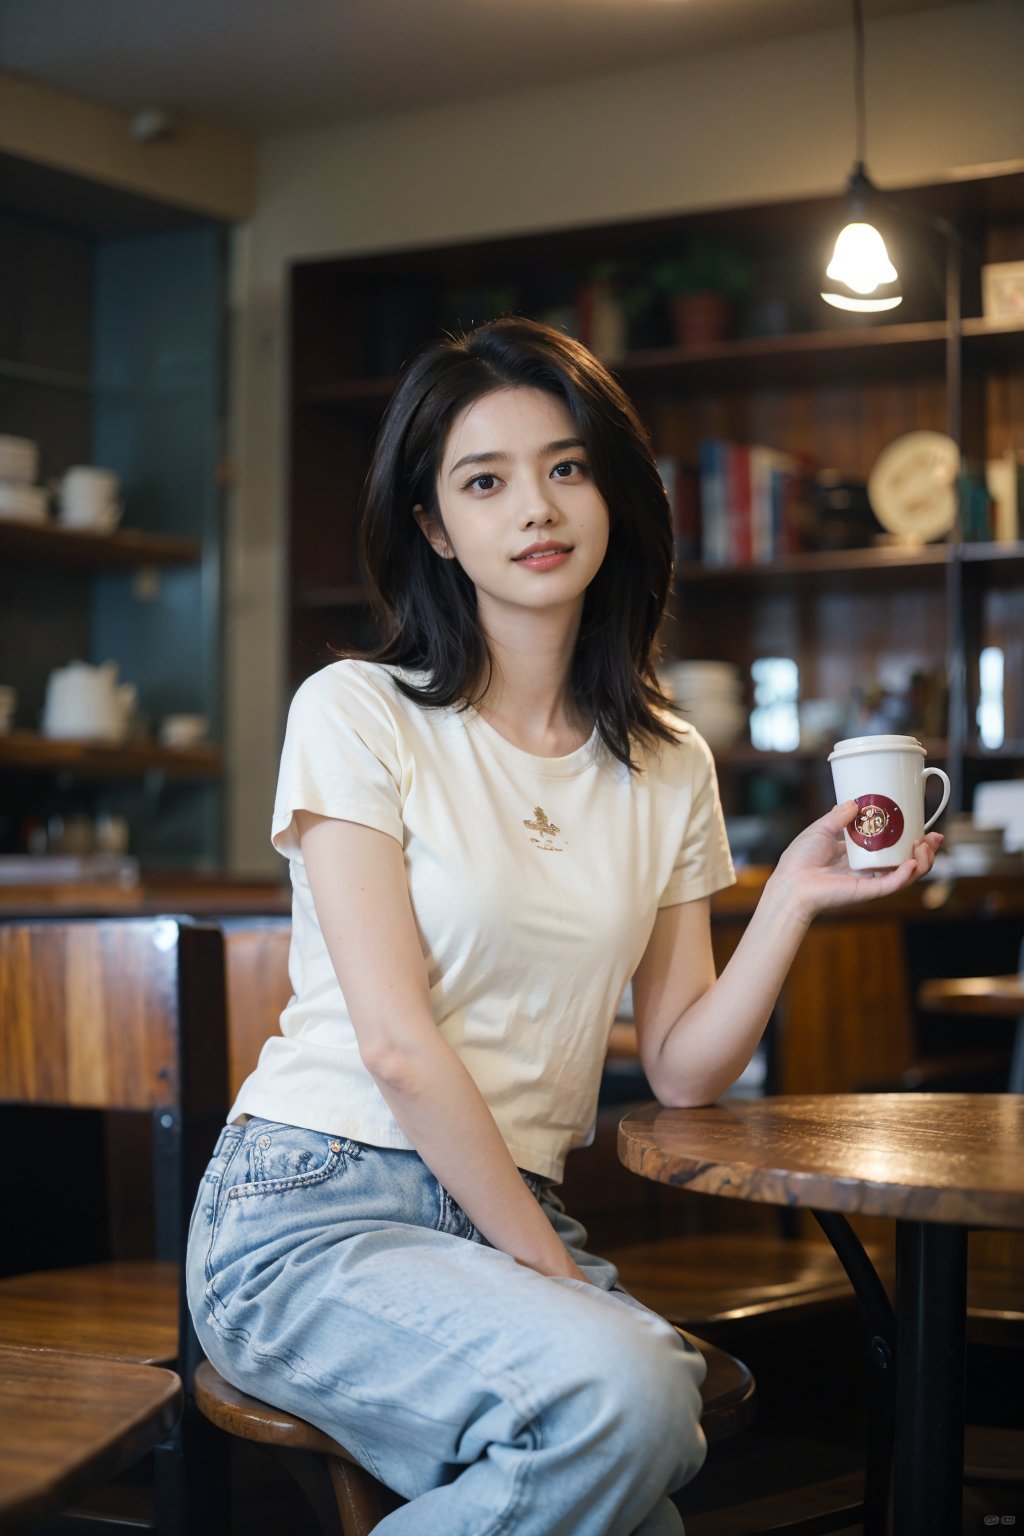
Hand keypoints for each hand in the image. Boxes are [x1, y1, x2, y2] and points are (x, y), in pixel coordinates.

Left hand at [771, 799, 942, 922]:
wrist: (790, 881)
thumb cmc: (800, 859)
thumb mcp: (821, 828)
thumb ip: (838, 816)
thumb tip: (855, 802)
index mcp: (859, 855)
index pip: (892, 848)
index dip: (911, 839)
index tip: (925, 827)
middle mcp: (868, 868)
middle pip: (906, 862)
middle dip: (926, 851)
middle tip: (934, 837)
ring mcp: (870, 880)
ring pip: (906, 875)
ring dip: (922, 862)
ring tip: (926, 846)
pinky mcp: (867, 891)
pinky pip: (892, 884)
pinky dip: (905, 875)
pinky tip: (912, 863)